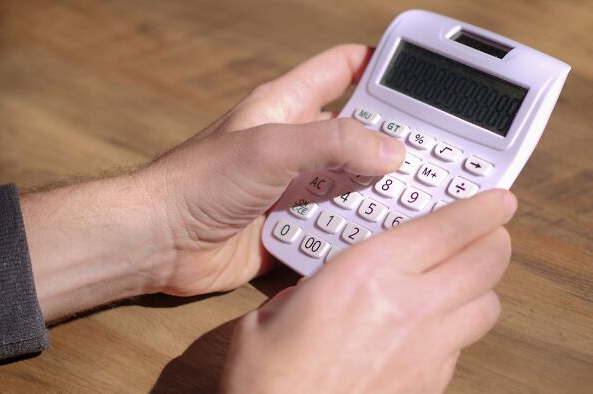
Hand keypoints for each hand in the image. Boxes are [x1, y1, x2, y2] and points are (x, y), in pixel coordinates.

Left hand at [137, 44, 404, 294]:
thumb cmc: (200, 181)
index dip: (378, 64)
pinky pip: (333, 220)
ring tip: (415, 196)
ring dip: (374, 189)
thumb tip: (391, 150)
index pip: (341, 68)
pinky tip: (376, 234)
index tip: (418, 77)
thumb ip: (333, 142)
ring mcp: (292, 184)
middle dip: (390, 138)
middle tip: (433, 150)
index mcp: (286, 106)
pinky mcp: (289, 222)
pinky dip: (353, 227)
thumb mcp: (271, 147)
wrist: (159, 242)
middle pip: (356, 129)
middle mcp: (294, 142)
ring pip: (349, 179)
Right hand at [221, 190, 516, 392]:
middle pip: (485, 264)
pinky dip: (459, 327)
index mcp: (367, 274)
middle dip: (494, 242)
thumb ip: (315, 286)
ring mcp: (428, 352)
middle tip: (487, 233)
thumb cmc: (267, 378)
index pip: (449, 228)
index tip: (499, 200)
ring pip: (487, 306)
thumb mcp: (276, 310)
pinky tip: (434, 326)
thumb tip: (332, 282)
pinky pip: (464, 345)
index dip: (482, 209)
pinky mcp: (430, 385)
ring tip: (462, 277)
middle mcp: (409, 308)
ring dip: (481, 286)